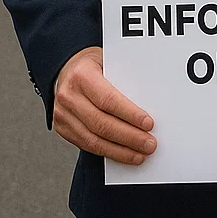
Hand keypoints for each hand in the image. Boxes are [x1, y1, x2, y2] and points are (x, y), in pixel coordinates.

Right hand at [53, 47, 155, 164]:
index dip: (129, 114)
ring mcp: (62, 114)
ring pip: (92, 139)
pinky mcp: (62, 128)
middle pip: (101, 123)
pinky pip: (86, 145)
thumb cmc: (96, 66)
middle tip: (149, 144)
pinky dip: (107, 152)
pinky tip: (123, 154)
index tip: (149, 124)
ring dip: (120, 150)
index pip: (108, 99)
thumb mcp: (111, 63)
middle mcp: (69, 96)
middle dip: (129, 137)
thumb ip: (126, 79)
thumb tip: (154, 101)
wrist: (68, 69)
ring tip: (140, 154)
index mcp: (83, 76)